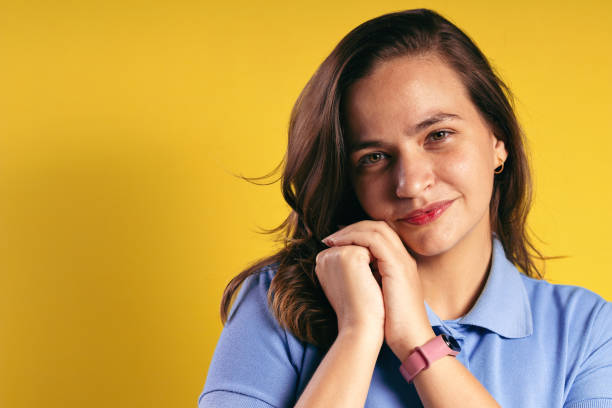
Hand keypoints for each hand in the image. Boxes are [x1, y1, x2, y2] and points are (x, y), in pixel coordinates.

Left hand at [322, 221, 434, 360]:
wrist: (410, 340)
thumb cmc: (393, 324)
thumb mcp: (380, 296)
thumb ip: (370, 280)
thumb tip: (347, 272)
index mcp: (400, 263)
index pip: (380, 234)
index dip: (358, 233)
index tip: (337, 240)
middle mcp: (403, 257)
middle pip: (378, 227)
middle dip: (352, 228)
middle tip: (331, 237)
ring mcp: (402, 260)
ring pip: (376, 229)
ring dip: (350, 231)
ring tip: (331, 240)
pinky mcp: (397, 267)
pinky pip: (375, 240)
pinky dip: (355, 239)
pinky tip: (339, 246)